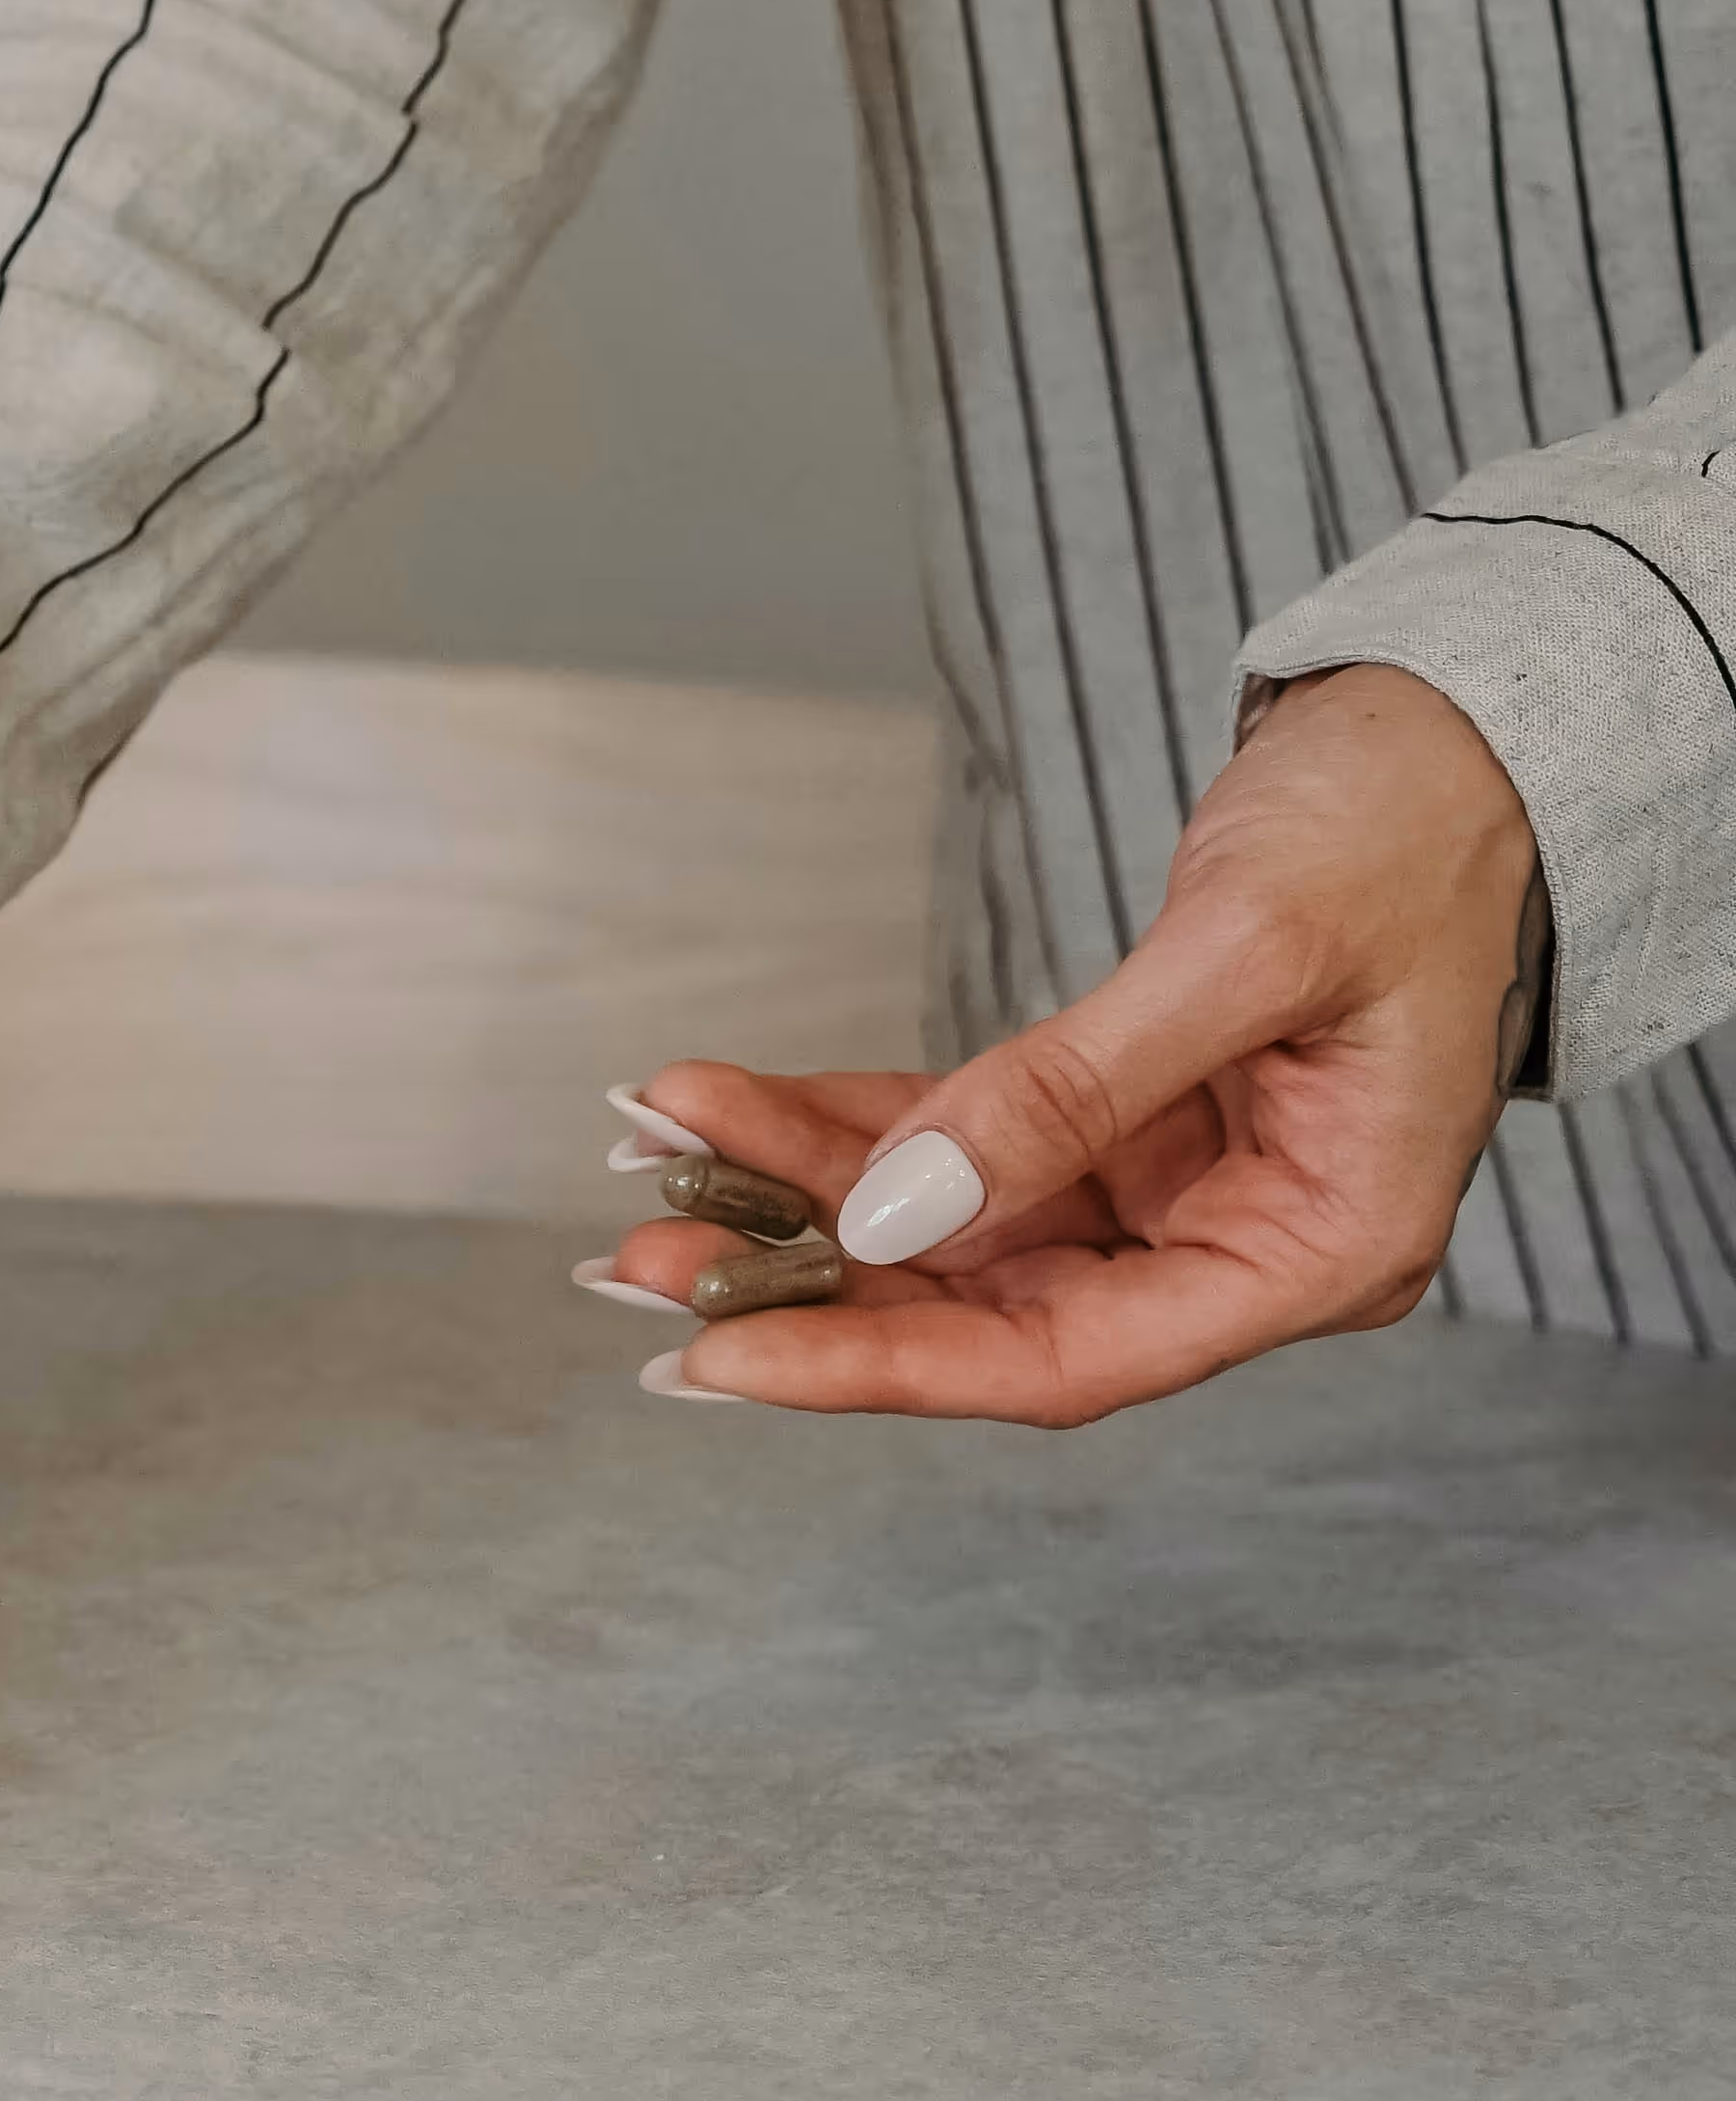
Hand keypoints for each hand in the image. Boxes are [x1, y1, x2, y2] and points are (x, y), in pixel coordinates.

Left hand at [607, 666, 1537, 1423]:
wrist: (1466, 735)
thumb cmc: (1408, 831)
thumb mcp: (1246, 952)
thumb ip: (1072, 1091)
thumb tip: (897, 1211)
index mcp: (1320, 1251)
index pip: (1068, 1358)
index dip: (883, 1365)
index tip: (718, 1355)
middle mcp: (1245, 1243)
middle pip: (989, 1310)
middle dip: (806, 1284)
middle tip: (633, 1254)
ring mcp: (1179, 1186)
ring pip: (953, 1228)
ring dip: (796, 1196)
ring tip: (648, 1164)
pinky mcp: (1126, 1120)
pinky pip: (958, 1144)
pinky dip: (841, 1127)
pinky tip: (720, 1109)